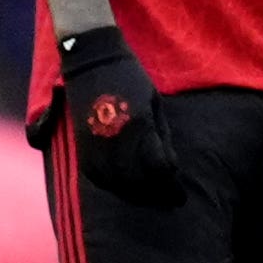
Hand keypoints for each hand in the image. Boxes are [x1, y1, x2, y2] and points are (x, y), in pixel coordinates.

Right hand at [38, 24, 189, 208]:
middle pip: (140, 183)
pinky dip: (114, 187)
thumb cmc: (131, 80)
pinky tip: (125, 188)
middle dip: (156, 195)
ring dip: (136, 195)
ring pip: (118, 185)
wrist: (92, 62)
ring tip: (149, 197)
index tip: (180, 196)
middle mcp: (117, 140)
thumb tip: (170, 169)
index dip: (172, 187)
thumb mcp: (155, 104)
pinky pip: (99, 179)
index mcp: (140, 126)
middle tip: (168, 201)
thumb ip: (162, 137)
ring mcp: (97, 146)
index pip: (160, 169)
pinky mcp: (82, 148)